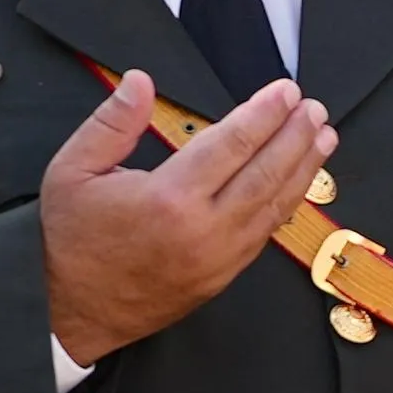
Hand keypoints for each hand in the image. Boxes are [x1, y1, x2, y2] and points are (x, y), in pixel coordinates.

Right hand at [39, 73, 338, 365]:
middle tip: (315, 109)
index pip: (231, 145)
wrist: (69, 312)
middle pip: (265, 174)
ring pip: (274, 206)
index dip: (264, 114)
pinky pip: (265, 233)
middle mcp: (203, 229)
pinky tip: (299, 181)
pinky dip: (287, 203)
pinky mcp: (224, 276)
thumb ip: (110, 123)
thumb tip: (141, 80)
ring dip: (304, 168)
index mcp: (167, 198)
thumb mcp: (71, 171)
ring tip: (323, 137)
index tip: (287, 90)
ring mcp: (219, 257)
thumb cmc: (69, 238)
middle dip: (295, 136)